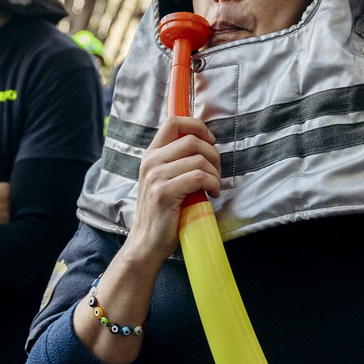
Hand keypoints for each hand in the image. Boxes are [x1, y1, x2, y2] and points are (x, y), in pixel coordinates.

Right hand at [123, 116, 220, 266]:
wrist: (147, 242)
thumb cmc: (162, 213)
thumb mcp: (163, 180)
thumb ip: (176, 162)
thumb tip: (205, 147)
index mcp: (150, 155)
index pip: (173, 122)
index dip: (197, 126)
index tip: (210, 141)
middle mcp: (151, 162)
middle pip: (192, 140)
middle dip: (213, 154)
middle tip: (216, 172)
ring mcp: (156, 177)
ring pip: (199, 159)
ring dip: (215, 173)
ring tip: (214, 186)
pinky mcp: (165, 192)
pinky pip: (199, 177)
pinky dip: (213, 184)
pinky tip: (212, 193)